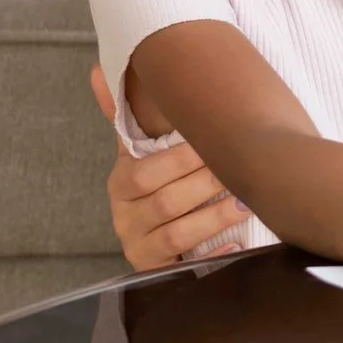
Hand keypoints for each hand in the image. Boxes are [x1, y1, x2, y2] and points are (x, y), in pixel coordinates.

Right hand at [93, 63, 247, 270]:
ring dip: (215, 216)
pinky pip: (186, 267)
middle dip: (204, 184)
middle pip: (164, 203)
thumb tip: (97, 69)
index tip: (213, 144)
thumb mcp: (141, 150)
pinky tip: (236, 244)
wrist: (159, 237)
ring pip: (178, 233)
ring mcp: (140, 248)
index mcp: (122, 183)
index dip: (180, 160)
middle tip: (241, 168)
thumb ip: (124, 114)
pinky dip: (212, 253)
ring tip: (246, 200)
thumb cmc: (160, 182)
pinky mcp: (158, 273)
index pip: (144, 173)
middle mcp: (125, 218)